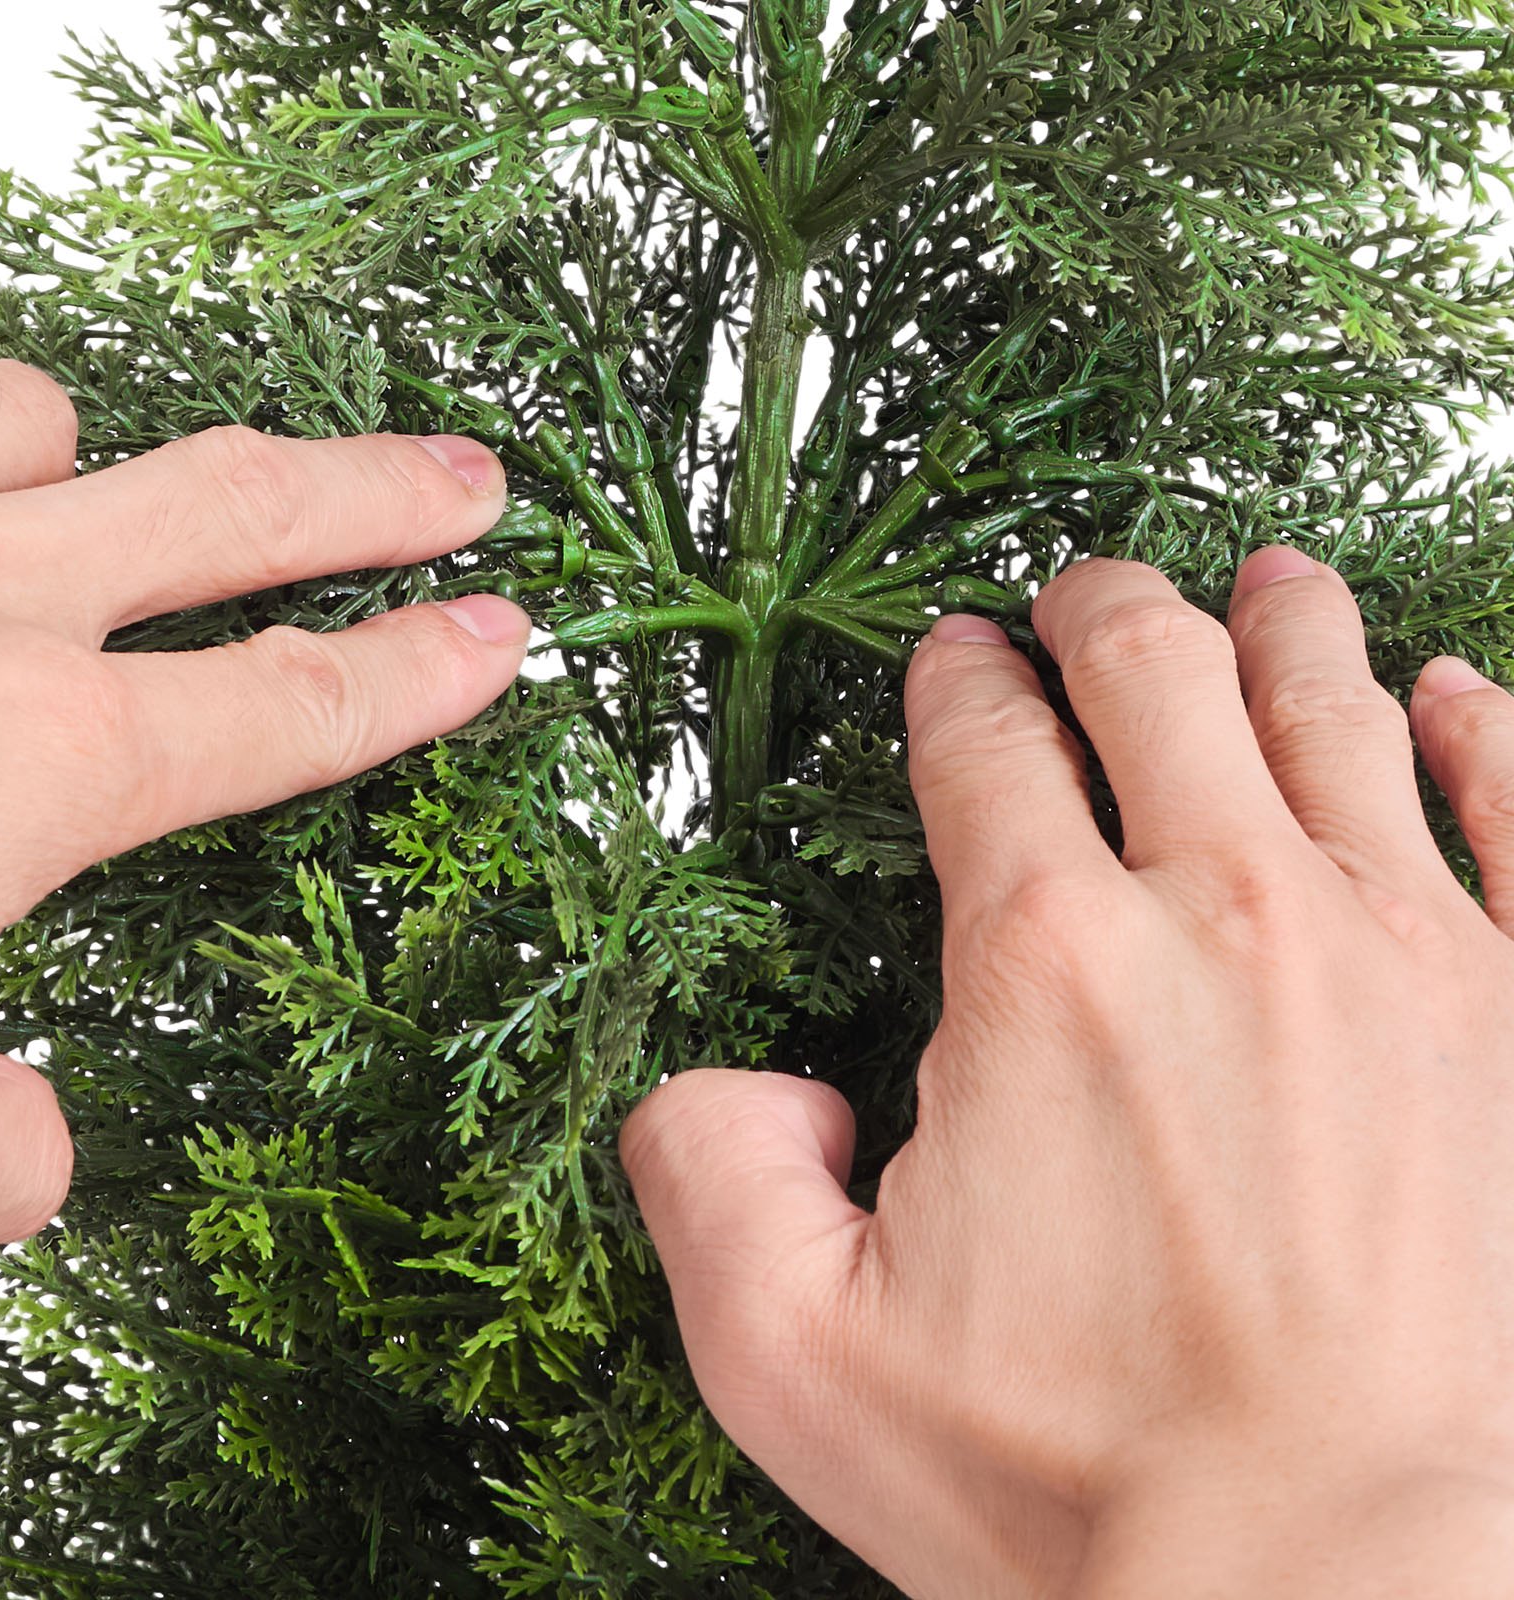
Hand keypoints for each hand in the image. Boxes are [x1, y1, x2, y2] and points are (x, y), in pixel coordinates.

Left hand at [0, 360, 526, 1244]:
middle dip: (376, 493)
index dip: (424, 672)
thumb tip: (38, 1159)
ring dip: (106, 455)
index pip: (297, 708)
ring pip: (40, 421)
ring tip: (117, 485)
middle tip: (469, 474)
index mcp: (35, 757)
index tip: (512, 633)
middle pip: (236, 511)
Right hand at [622, 548, 1513, 1596]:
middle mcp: (1223, 913)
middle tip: (1082, 590)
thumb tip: (744, 1084)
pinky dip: (1486, 734)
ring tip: (1266, 575)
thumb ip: (705, 1170)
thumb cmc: (1084, 1492)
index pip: (982, 745)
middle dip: (1101, 609)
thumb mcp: (790, 1349)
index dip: (954, 683)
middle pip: (1154, 672)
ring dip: (1283, 620)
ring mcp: (1401, 952)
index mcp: (1046, 962)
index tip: (951, 660)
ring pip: (1332, 704)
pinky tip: (1458, 691)